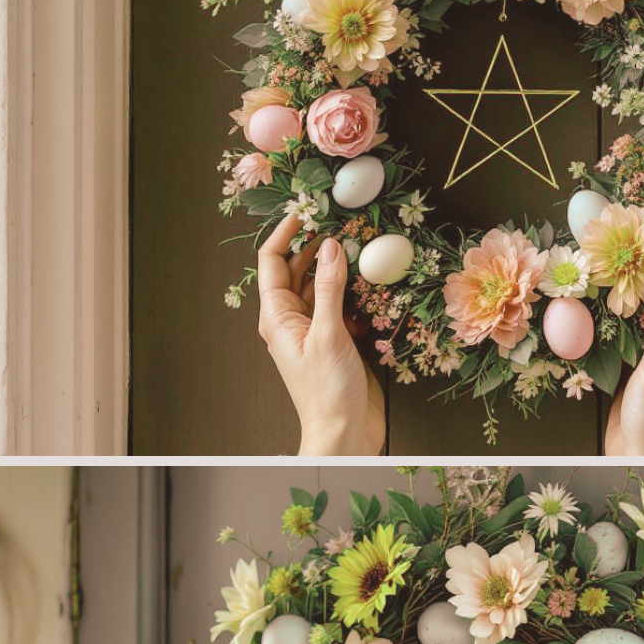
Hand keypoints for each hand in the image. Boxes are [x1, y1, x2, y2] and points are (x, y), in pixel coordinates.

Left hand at [258, 217, 385, 454]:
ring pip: (322, 285)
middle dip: (317, 243)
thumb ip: (329, 288)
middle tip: (341, 220)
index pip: (272, 261)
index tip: (307, 209)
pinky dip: (354, 291)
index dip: (286, 231)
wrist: (344, 434)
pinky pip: (341, 304)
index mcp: (277, 316)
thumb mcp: (328, 334)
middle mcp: (291, 319)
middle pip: (298, 268)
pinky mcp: (336, 339)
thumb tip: (330, 246)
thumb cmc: (327, 392)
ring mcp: (314, 329)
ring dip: (339, 266)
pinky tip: (371, 281)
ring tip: (361, 243)